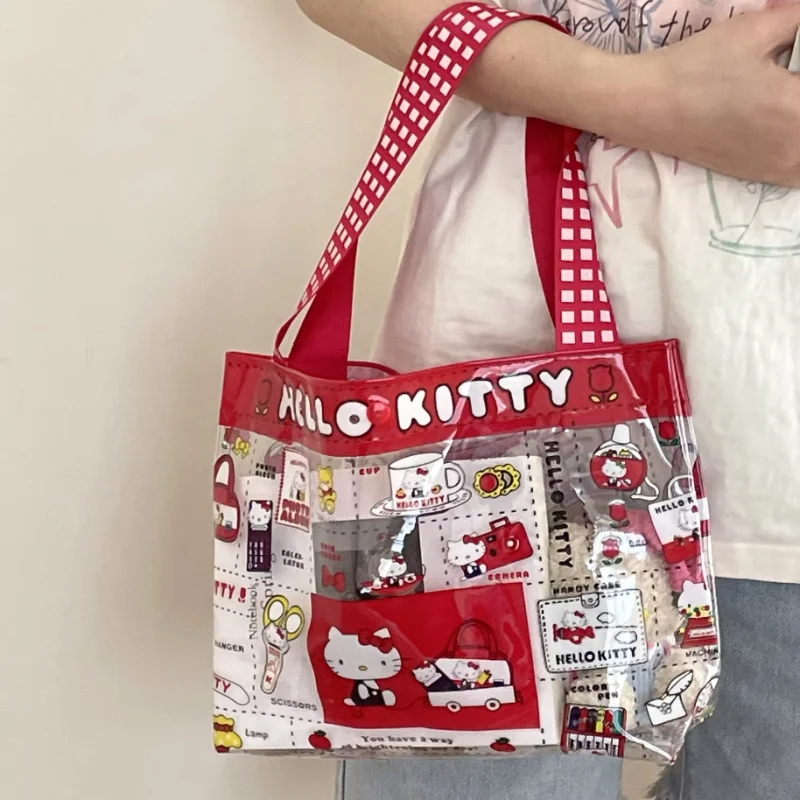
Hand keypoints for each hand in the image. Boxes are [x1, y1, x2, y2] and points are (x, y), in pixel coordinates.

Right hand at [600, 7, 799, 185]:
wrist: (647, 108)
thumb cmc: (698, 66)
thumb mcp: (756, 29)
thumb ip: (797, 22)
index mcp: (797, 108)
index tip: (799, 60)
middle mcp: (792, 146)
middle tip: (789, 80)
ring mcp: (776, 166)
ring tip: (789, 108)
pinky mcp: (758, 175)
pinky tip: (791, 135)